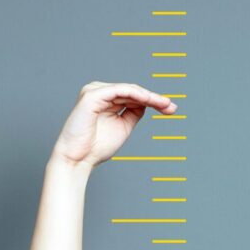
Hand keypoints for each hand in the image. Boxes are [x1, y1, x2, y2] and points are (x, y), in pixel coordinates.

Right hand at [50, 81, 176, 167]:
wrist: (78, 159)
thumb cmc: (95, 147)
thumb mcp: (123, 127)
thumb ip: (134, 113)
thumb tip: (149, 103)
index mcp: (106, 100)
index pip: (133, 96)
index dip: (153, 101)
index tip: (170, 109)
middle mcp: (100, 93)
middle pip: (133, 92)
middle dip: (154, 99)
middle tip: (171, 107)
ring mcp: (95, 92)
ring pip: (129, 89)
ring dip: (149, 96)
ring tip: (163, 104)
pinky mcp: (92, 95)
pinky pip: (119, 90)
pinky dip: (136, 94)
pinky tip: (148, 100)